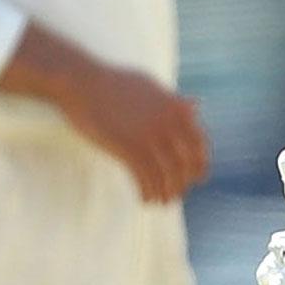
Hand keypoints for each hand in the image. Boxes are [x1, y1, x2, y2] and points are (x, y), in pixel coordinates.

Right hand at [0, 23, 208, 201]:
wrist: (84, 83)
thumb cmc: (115, 83)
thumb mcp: (153, 87)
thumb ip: (176, 100)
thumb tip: (197, 105)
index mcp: (177, 108)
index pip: (199, 142)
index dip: (200, 163)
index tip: (198, 176)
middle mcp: (169, 123)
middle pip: (185, 161)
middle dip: (183, 181)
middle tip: (177, 194)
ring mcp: (149, 135)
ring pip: (167, 173)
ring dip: (166, 191)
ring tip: (162, 201)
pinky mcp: (128, 147)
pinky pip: (145, 176)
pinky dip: (147, 191)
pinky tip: (145, 200)